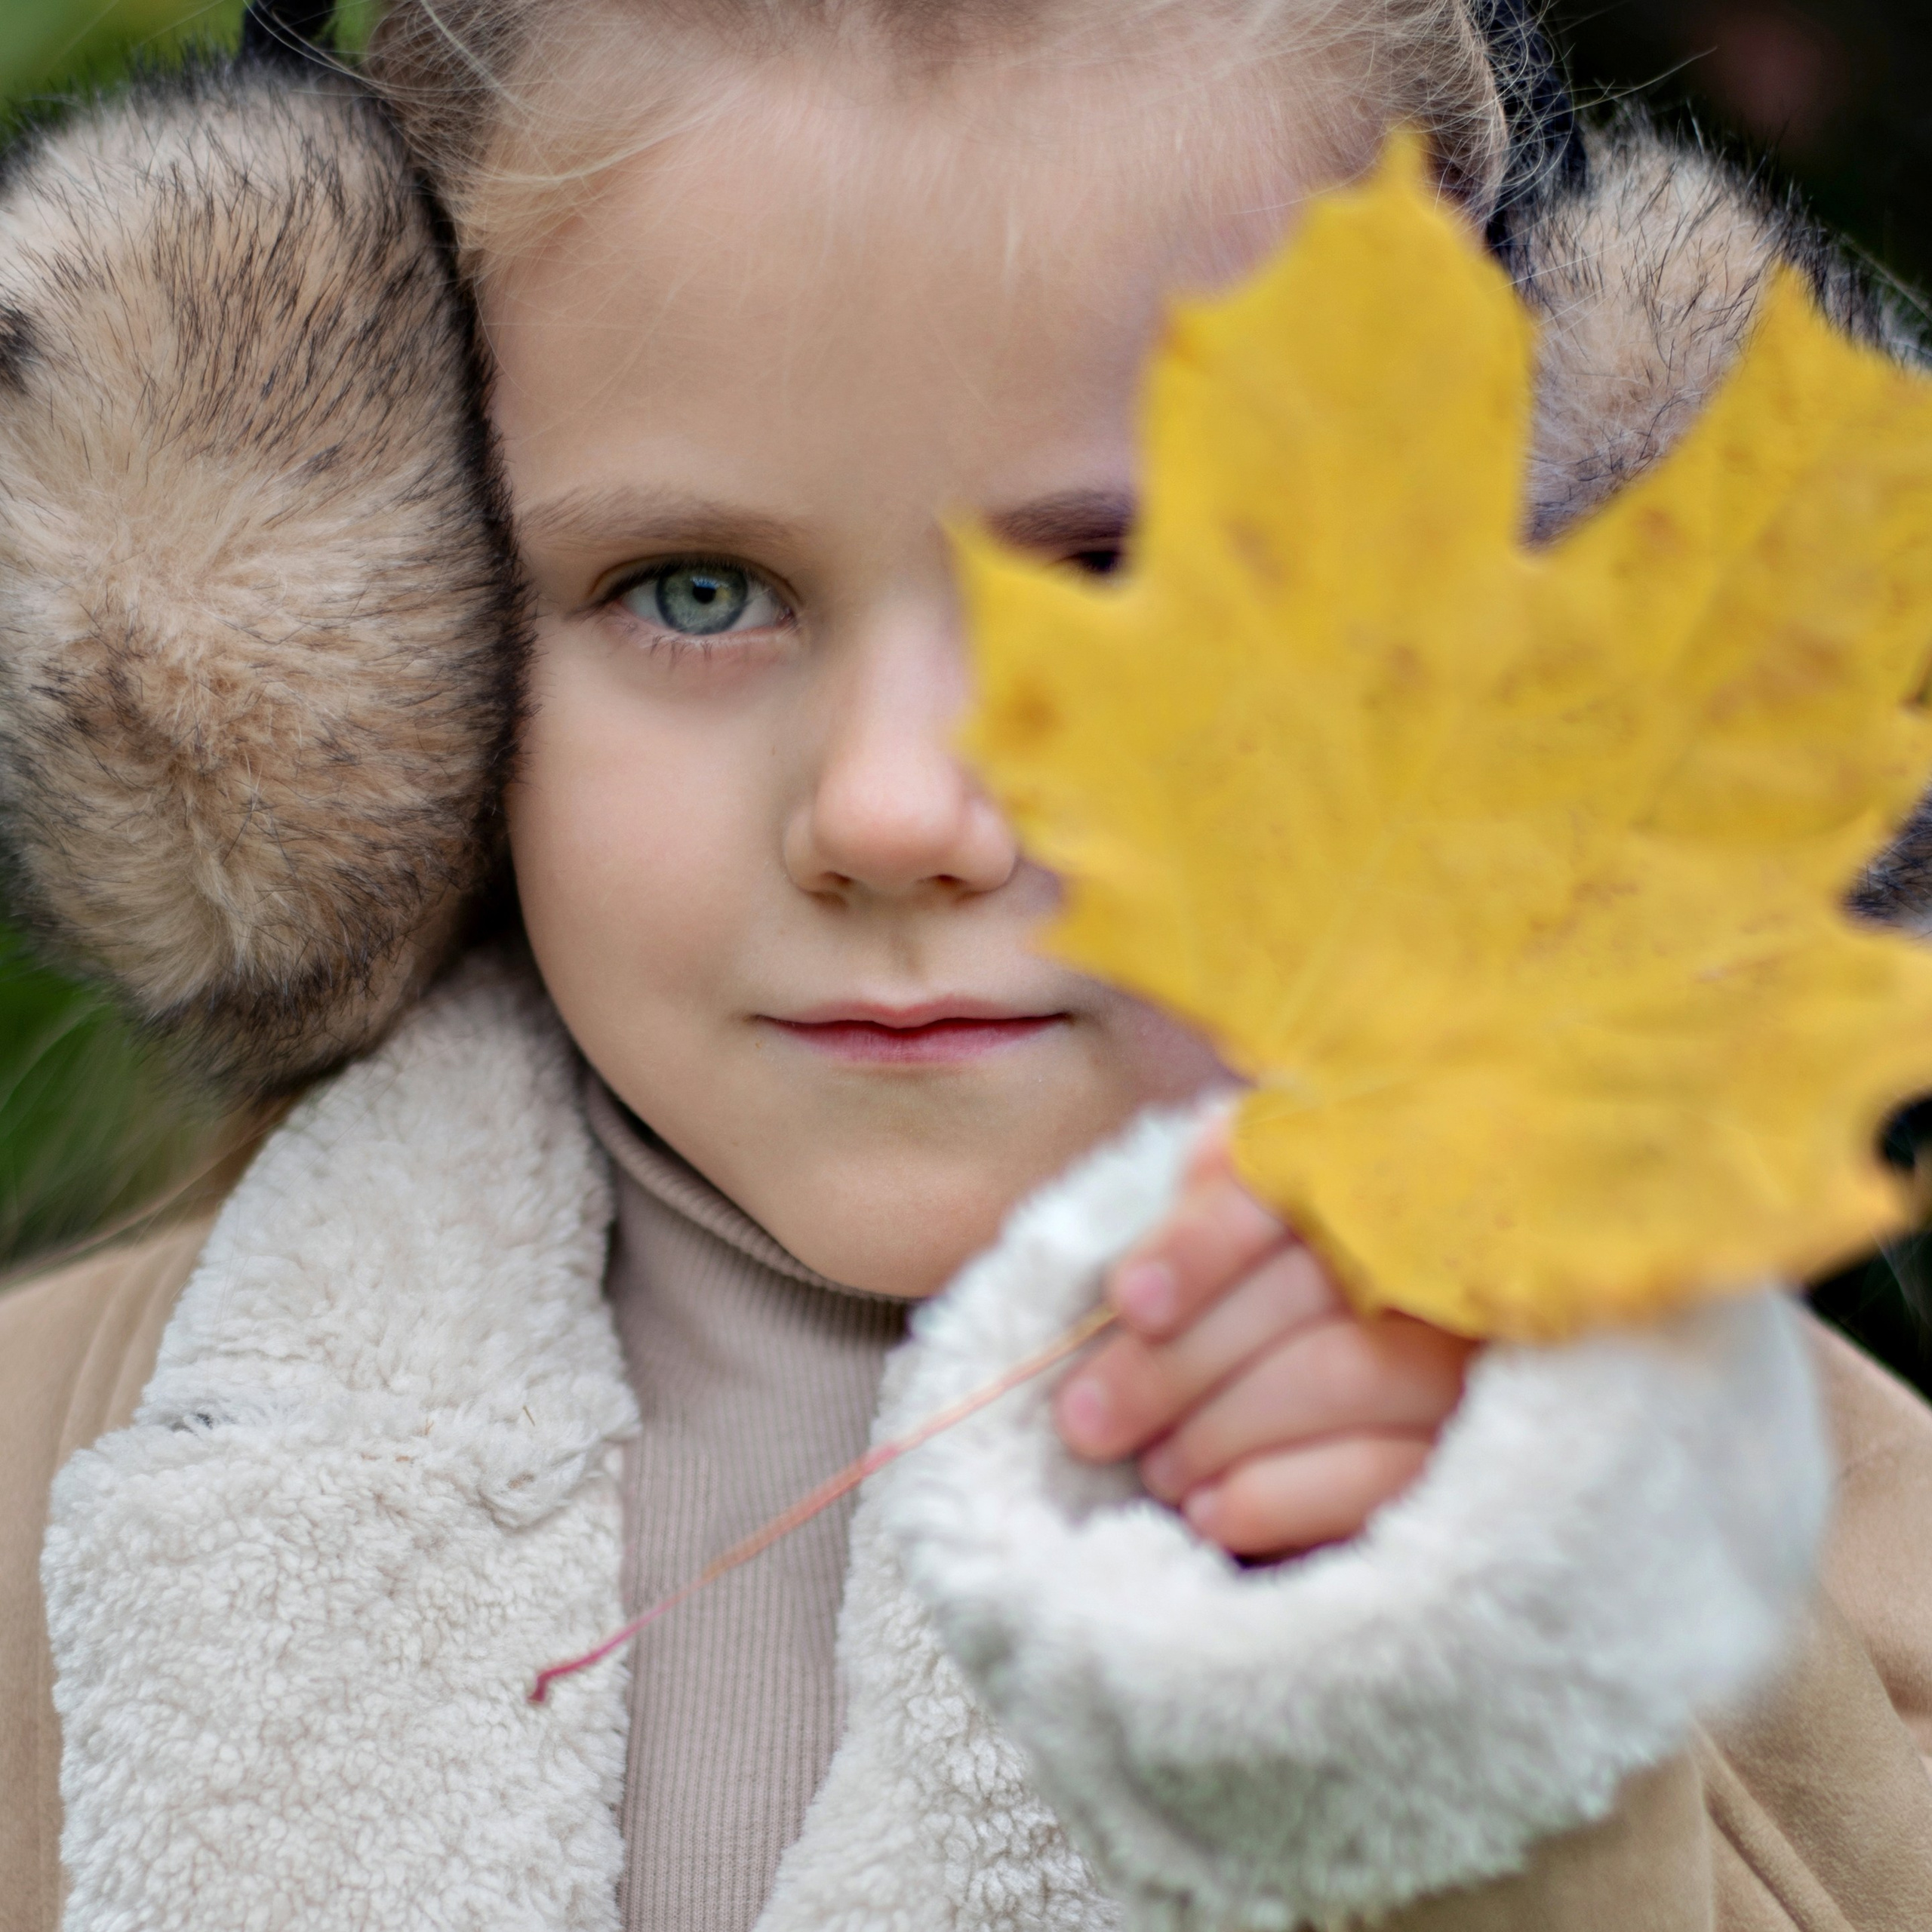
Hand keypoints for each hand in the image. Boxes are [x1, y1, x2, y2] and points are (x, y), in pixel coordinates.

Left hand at [1054, 1121, 1475, 1559]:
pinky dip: (1279, 1496)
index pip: (1282, 1188)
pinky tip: (1211, 1512)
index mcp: (1352, 1165)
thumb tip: (1128, 1300)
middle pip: (1305, 1290)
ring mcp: (1462, 1347)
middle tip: (1088, 1422)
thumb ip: (1189, 1225)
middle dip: (1176, 1365)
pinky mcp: (1470, 1447)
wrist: (1374, 1370)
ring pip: (1342, 1373)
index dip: (1201, 1245)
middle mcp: (1425, 1243)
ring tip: (1156, 1469)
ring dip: (1221, 1430)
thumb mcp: (1225, 1224)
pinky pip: (1383, 1473)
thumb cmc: (1260, 1279)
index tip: (1130, 1303)